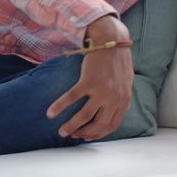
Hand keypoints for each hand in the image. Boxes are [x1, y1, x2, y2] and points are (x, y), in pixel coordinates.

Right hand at [45, 15, 133, 140]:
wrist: (111, 40)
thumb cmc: (118, 60)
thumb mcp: (126, 82)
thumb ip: (123, 97)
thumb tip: (122, 111)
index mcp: (123, 100)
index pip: (110, 126)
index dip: (97, 134)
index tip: (86, 136)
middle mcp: (114, 98)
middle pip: (98, 125)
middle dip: (84, 134)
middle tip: (72, 135)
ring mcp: (102, 90)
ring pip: (84, 116)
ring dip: (71, 127)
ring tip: (61, 132)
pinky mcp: (89, 81)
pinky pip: (71, 98)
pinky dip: (59, 107)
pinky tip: (50, 113)